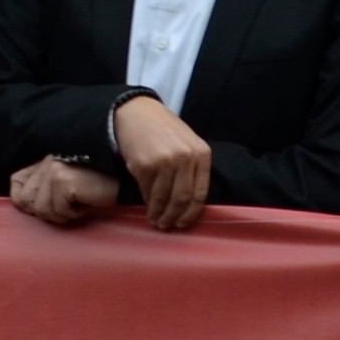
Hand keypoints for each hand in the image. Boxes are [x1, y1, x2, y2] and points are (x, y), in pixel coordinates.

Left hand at [9, 156, 123, 227]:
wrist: (127, 176)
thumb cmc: (100, 183)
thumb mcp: (69, 182)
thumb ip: (45, 188)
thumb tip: (25, 205)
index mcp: (43, 161)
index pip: (16, 185)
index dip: (30, 203)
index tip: (53, 204)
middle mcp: (46, 162)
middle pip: (26, 202)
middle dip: (50, 210)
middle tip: (72, 202)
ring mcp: (53, 170)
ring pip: (42, 211)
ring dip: (64, 213)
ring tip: (82, 200)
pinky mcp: (64, 181)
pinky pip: (59, 212)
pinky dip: (76, 213)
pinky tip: (89, 200)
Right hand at [109, 93, 215, 230]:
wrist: (137, 113)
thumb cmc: (164, 131)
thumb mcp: (187, 144)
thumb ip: (193, 168)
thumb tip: (190, 205)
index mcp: (202, 153)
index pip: (200, 193)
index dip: (191, 213)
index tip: (183, 224)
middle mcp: (186, 157)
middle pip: (182, 199)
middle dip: (174, 217)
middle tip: (166, 225)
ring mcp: (165, 160)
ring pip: (163, 198)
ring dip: (158, 213)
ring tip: (155, 219)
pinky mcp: (145, 164)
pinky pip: (147, 191)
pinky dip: (146, 201)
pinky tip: (146, 205)